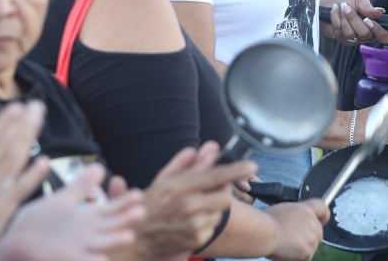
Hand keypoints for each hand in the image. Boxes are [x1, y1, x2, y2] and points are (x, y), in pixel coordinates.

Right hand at [0, 101, 48, 260]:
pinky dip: (33, 174)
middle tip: (36, 105)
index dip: (2, 121)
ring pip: (14, 158)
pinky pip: (22, 187)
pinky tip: (44, 160)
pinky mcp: (4, 206)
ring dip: (29, 136)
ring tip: (40, 120)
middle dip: (22, 122)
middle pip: (4, 143)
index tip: (17, 106)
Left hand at [0, 163, 144, 260]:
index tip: (138, 193)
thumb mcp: (62, 200)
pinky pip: (82, 260)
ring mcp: (77, 248)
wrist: (13, 246)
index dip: (125, 202)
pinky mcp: (65, 258)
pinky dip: (91, 260)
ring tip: (128, 236)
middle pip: (112, 226)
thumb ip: (81, 185)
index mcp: (88, 219)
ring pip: (100, 244)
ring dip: (114, 242)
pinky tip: (101, 259)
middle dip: (126, 220)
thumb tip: (101, 167)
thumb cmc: (37, 224)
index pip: (113, 209)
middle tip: (140, 211)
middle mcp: (87, 235)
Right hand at [134, 141, 256, 258]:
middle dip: (221, 192)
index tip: (252, 165)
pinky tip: (190, 222)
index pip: (216, 175)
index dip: (237, 170)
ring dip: (213, 209)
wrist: (135, 237)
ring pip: (220, 212)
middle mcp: (188, 205)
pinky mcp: (196, 239)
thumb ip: (188, 162)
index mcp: (181, 186)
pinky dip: (206, 223)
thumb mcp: (164, 180)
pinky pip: (212, 226)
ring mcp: (193, 224)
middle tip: (208, 192)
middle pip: (225, 195)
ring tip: (193, 209)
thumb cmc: (149, 204)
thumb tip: (211, 147)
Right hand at [266, 199, 328, 260]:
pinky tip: (287, 251)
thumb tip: (297, 221)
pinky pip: (306, 257)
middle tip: (294, 238)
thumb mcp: (284, 210)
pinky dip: (297, 257)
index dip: (322, 216)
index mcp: (306, 209)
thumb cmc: (268, 222)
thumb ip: (296, 215)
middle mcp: (312, 222)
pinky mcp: (308, 251)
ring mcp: (312, 237)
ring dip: (302, 247)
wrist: (265, 233)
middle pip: (318, 231)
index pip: (324, 209)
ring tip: (286, 244)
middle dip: (309, 236)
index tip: (320, 220)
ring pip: (312, 245)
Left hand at [320, 0, 387, 45]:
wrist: (332, 5)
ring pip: (350, 34)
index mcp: (377, 27)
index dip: (378, 30)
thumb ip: (368, 7)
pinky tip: (335, 10)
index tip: (367, 19)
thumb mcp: (360, 1)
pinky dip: (335, 17)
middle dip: (354, 18)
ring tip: (341, 7)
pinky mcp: (343, 40)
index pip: (385, 37)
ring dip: (343, 17)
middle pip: (365, 34)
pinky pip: (339, 31)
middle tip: (347, 7)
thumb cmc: (350, 3)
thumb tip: (380, 12)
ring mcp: (355, 39)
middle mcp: (368, 36)